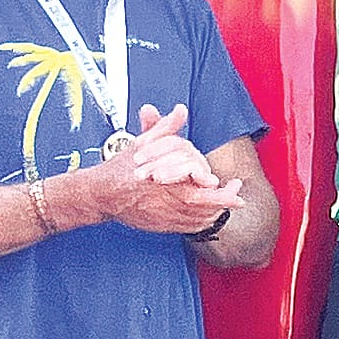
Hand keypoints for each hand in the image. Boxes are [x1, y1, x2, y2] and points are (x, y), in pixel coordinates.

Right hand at [63, 107, 242, 238]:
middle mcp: (166, 200)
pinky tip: (208, 214)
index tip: (235, 186)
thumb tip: (181, 110)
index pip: (199, 186)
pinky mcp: (161, 226)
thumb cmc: (122, 168)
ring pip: (198, 219)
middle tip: (237, 197)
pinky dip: (200, 222)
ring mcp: (164, 216)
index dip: (220, 190)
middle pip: (203, 206)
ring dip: (214, 212)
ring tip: (227, 202)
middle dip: (223, 202)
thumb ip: (165, 128)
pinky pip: (187, 228)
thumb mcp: (142, 144)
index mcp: (164, 179)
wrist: (101, 194)